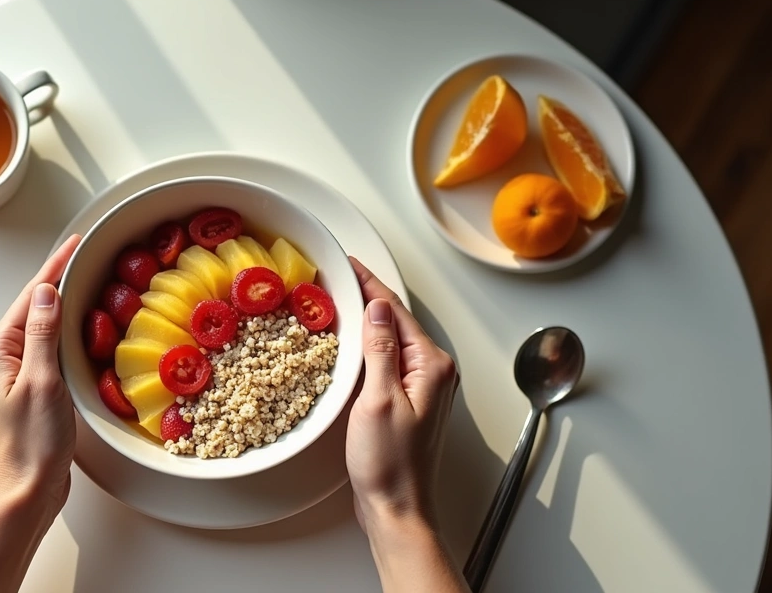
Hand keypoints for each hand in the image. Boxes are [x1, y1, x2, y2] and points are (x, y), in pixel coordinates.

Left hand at [0, 236, 82, 592]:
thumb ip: (43, 334)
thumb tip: (47, 291)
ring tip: (85, 280)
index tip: (75, 243)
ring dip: (62, 303)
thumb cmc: (33, 442)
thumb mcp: (42, 382)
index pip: (32, 296)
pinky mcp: (27, 385)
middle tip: (85, 254)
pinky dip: (63, 329)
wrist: (28, 487)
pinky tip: (79, 325)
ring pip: (40, 325)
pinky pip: (46, 345)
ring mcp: (12, 371)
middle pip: (34, 306)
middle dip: (58, 279)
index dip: (55, 267)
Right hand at [346, 257, 465, 591]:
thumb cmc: (390, 464)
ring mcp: (422, 387)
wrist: (396, 506)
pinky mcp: (407, 400)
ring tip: (340, 301)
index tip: (350, 264)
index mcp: (432, 366)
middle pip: (396, 321)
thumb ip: (379, 351)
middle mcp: (433, 372)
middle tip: (339, 276)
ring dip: (366, 321)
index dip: (370, 284)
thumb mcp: (378, 400)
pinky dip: (367, 346)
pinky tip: (349, 344)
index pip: (396, 311)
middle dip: (368, 297)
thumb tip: (376, 310)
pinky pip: (387, 361)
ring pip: (391, 340)